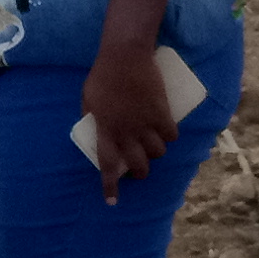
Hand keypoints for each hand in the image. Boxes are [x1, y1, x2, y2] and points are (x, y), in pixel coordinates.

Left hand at [78, 42, 174, 204]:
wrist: (125, 56)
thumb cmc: (102, 75)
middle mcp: (126, 132)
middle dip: (141, 173)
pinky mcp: (161, 113)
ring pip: (158, 152)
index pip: (107, 165)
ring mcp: (145, 124)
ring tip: (154, 146)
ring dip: (156, 152)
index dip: (110, 186)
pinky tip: (168, 133)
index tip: (112, 202)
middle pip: (138, 165)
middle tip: (140, 170)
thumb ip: (92, 116)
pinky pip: (171, 135)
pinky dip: (170, 136)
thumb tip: (96, 128)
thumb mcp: (88, 99)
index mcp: (105, 130)